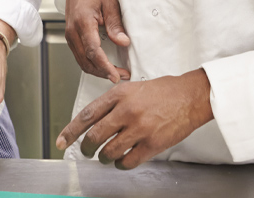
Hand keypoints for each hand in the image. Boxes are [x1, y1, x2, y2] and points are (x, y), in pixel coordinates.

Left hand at [55, 69, 213, 169]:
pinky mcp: (152, 144)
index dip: (71, 131)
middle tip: (86, 152)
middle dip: (86, 148)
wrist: (191, 96)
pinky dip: (122, 164)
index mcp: (119, 95)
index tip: (61, 141)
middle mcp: (127, 111)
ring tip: (107, 156)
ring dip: (104, 158)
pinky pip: (128, 161)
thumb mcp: (134, 88)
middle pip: (94, 136)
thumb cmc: (164, 91)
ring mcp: (140, 128)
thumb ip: (114, 103)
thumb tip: (95, 122)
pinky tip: (123, 161)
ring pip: (109, 152)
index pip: (87, 115)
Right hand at [64, 0, 130, 82]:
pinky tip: (103, 65)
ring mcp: (70, 36)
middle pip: (87, 61)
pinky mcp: (71, 37)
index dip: (105, 66)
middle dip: (104, 72)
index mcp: (83, 22)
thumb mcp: (110, 3)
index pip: (94, 51)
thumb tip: (123, 42)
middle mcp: (73, 32)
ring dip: (98, 70)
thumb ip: (116, 24)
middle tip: (121, 75)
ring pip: (82, 61)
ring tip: (115, 73)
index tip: (116, 75)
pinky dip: (91, 64)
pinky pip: (80, 56)